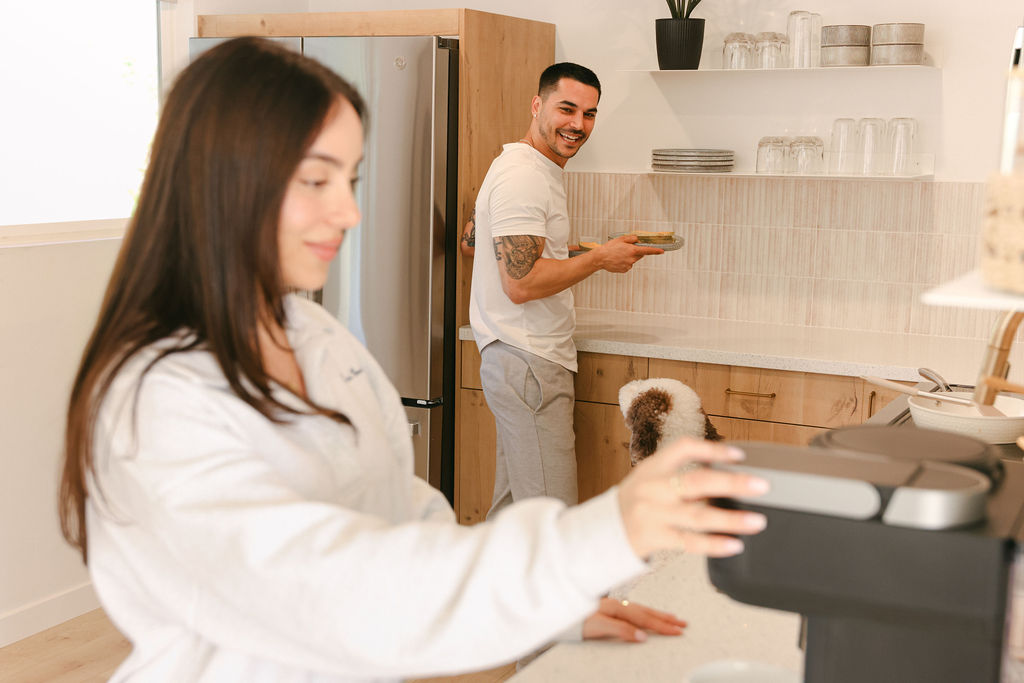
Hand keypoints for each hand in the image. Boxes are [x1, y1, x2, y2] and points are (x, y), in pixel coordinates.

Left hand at [582, 597, 686, 642]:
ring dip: (659, 615)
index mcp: (618, 608)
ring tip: (673, 619)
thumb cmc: (578, 621)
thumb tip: (642, 636)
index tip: (677, 631)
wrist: (562, 615)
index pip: (646, 619)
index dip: (663, 626)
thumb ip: (622, 630)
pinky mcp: (612, 611)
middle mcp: (619, 605)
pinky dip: (647, 614)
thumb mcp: (600, 627)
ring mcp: (616, 606)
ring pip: (643, 611)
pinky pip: (636, 611)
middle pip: (648, 612)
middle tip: (683, 624)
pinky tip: (649, 616)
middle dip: (666, 619)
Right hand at [594, 235, 662, 272]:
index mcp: (632, 250)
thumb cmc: (609, 248)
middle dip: (635, 252)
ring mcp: (629, 265)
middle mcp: (632, 259)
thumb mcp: (621, 239)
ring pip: (633, 260)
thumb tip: (637, 240)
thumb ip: (632, 238)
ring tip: (618, 255)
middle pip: (639, 255)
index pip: (647, 250)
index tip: (662, 251)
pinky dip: (624, 262)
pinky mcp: (625, 270)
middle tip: (626, 249)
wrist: (600, 258)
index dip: (655, 251)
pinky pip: (628, 265)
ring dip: (629, 257)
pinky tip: (617, 260)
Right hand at [617, 438, 769, 558]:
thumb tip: (723, 469)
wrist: (602, 531)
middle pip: (696, 482)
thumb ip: (680, 473)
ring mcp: (653, 514)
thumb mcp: (650, 478)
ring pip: (697, 516)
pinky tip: (735, 544)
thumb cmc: (635, 502)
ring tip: (757, 521)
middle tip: (762, 485)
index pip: (683, 448)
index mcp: (653, 466)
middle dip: (732, 483)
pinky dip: (714, 544)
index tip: (739, 454)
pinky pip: (689, 542)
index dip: (712, 449)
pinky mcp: (655, 538)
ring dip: (731, 519)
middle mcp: (653, 488)